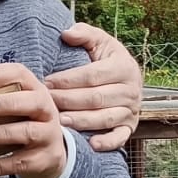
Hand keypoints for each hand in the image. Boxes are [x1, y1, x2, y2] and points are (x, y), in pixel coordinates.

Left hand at [0, 63, 66, 177]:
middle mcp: (47, 111)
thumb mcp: (15, 106)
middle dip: (9, 103)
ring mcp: (49, 136)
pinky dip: (0, 165)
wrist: (50, 153)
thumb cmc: (22, 121)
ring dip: (2, 133)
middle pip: (33, 102)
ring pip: (29, 132)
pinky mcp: (45, 159)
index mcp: (36, 91)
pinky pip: (22, 163)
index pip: (21, 74)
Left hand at [45, 23, 141, 150]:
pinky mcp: (129, 126)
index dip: (68, 80)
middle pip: (96, 98)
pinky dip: (108, 142)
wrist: (126, 76)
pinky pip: (120, 137)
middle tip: (46, 102)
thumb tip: (67, 33)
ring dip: (82, 121)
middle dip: (69, 101)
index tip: (46, 82)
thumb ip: (84, 34)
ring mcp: (131, 110)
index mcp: (123, 67)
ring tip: (60, 122)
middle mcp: (131, 90)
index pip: (92, 75)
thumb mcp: (98, 41)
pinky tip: (91, 144)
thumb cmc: (104, 57)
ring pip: (105, 118)